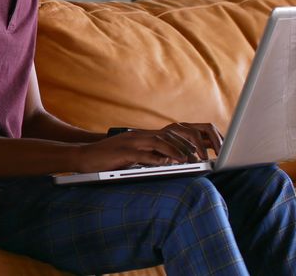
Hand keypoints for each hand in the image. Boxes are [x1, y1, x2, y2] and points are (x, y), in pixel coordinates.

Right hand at [75, 123, 221, 172]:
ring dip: (178, 151)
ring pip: (161, 141)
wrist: (83, 157)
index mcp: (147, 135)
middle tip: (207, 155)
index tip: (213, 146)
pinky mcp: (123, 152)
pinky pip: (144, 154)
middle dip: (193, 142)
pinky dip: (158, 159)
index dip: (196, 136)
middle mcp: (141, 135)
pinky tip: (170, 165)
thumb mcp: (135, 156)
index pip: (177, 130)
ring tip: (192, 160)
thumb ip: (153, 155)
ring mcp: (132, 142)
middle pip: (173, 132)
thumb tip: (172, 160)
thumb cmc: (109, 160)